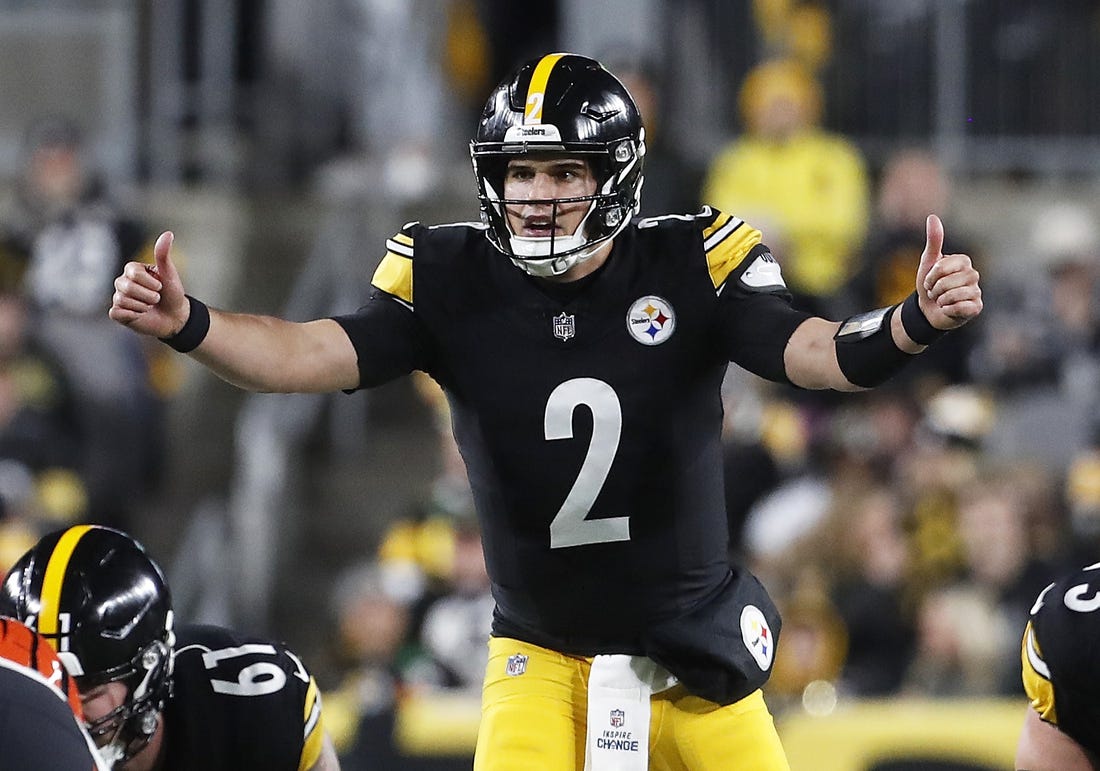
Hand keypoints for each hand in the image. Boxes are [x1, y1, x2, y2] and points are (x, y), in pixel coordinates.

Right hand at [108, 231, 189, 337]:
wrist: (175, 316)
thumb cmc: (172, 293)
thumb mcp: (169, 273)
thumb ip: (163, 254)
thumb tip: (168, 233)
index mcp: (132, 270)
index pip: (133, 273)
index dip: (151, 283)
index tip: (160, 286)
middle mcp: (122, 282)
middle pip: (127, 287)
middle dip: (148, 296)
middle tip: (156, 299)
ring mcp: (118, 297)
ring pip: (123, 300)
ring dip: (143, 306)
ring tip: (149, 306)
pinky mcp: (117, 313)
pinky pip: (117, 312)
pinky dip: (133, 315)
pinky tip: (140, 314)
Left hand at [916, 214, 982, 329]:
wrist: (927, 310)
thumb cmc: (929, 284)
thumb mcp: (928, 262)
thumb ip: (933, 241)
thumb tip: (932, 217)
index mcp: (963, 262)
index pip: (944, 266)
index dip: (931, 276)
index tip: (929, 280)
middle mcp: (973, 275)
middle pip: (949, 282)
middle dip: (935, 289)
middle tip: (934, 292)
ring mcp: (976, 292)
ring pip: (955, 295)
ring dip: (941, 300)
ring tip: (941, 300)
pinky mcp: (976, 307)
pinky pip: (962, 307)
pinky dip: (948, 309)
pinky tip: (948, 309)